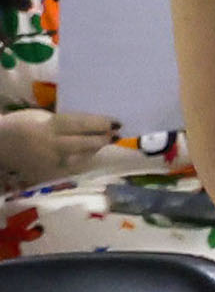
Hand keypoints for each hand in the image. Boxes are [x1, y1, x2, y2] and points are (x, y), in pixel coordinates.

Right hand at [2, 109, 116, 187]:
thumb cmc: (20, 124)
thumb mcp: (40, 116)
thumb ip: (64, 121)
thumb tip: (90, 125)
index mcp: (49, 126)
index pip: (81, 124)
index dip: (101, 124)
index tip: (116, 122)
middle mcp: (51, 145)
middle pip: (84, 143)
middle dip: (102, 139)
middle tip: (115, 135)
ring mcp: (50, 162)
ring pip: (81, 158)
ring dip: (94, 150)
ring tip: (104, 142)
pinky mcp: (47, 175)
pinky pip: (71, 167)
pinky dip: (81, 159)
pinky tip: (88, 153)